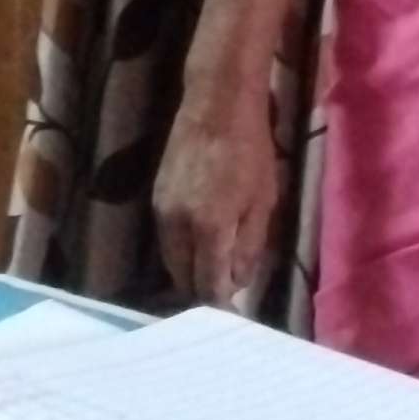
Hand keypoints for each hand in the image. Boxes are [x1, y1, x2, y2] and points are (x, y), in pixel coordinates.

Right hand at [154, 92, 280, 306]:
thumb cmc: (251, 151)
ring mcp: (161, 211)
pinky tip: (199, 247)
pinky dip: (181, 250)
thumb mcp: (263, 201)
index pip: (208, 284)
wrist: (217, 105)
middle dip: (203, 290)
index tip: (232, 314)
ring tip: (213, 273)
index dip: (220, 302)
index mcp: (209, 228)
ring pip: (171, 260)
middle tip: (224, 293)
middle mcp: (177, 226)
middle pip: (184, 277)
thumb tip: (237, 282)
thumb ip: (249, 246)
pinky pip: (166, 239)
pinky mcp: (155, 197)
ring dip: (190, 271)